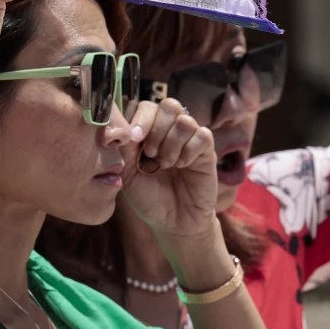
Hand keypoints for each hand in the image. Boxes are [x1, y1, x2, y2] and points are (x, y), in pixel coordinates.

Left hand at [119, 98, 217, 237]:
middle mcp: (169, 131)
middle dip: (156, 128)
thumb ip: (124, 148)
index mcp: (148, 132)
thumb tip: (122, 126)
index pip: (145, 106)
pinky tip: (182, 166)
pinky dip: (189, 150)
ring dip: (172, 143)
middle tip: (150, 153)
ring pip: (185, 120)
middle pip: (168, 106)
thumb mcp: (128, 174)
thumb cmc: (148, 197)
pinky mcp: (206, 151)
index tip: (134, 138)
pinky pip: (202, 135)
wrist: (172, 222)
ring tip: (165, 164)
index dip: (140, 117)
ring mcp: (189, 139)